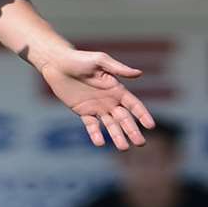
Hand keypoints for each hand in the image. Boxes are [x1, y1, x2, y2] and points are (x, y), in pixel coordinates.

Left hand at [36, 47, 154, 149]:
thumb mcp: (100, 61)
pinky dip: (96, 134)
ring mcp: (96, 107)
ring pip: (110, 125)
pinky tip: (100, 143)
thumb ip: (118, 69)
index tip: (150, 126)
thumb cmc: (80, 59)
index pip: (134, 105)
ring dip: (117, 136)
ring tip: (123, 148)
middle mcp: (109, 100)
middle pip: (124, 119)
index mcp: (117, 89)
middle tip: (140, 143)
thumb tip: (139, 74)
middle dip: (132, 130)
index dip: (142, 115)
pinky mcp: (82, 111)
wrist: (57, 64)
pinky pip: (91, 125)